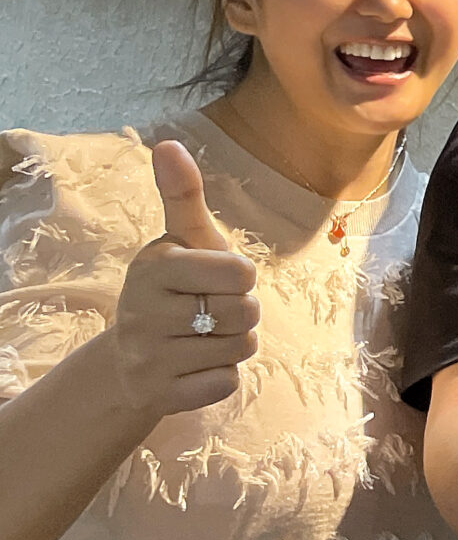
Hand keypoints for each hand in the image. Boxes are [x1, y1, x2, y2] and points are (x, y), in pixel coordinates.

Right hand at [109, 141, 262, 420]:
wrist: (129, 358)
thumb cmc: (175, 286)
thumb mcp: (182, 239)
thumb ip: (182, 194)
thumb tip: (168, 144)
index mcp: (154, 267)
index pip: (241, 274)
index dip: (242, 277)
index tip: (217, 277)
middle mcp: (142, 312)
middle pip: (246, 313)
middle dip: (242, 312)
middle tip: (211, 311)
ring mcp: (147, 357)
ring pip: (241, 349)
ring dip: (236, 343)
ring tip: (204, 336)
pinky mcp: (159, 395)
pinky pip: (226, 383)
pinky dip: (222, 376)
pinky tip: (195, 366)